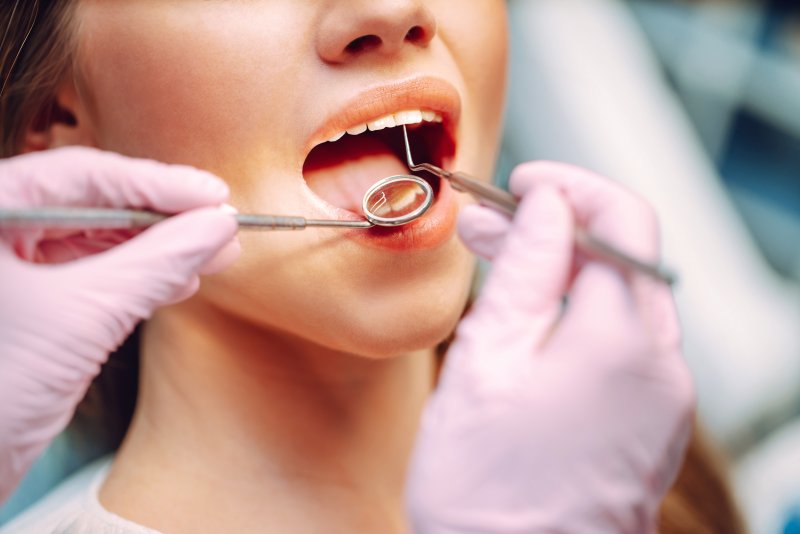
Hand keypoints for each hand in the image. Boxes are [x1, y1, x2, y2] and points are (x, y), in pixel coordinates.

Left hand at [0, 148, 238, 503]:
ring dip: (160, 248)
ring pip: (98, 239)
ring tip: (213, 252)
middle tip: (219, 222)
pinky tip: (180, 280)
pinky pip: (94, 273)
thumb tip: (217, 228)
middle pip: (94, 202)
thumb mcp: (84, 316)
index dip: (156, 182)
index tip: (211, 196)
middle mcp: (0, 229)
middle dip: (164, 217)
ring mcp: (12, 266)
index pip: (82, 175)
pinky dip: (140, 277)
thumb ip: (156, 264)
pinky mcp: (33, 302)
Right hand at [407, 162, 693, 532]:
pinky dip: (579, 318)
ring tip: (499, 271)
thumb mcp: (487, 359)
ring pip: (621, 301)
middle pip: (622, 258)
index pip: (621, 219)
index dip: (569, 188)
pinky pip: (622, 345)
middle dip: (557, 230)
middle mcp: (662, 365)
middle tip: (489, 227)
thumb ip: (524, 269)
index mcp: (624, 340)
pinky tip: (530, 325)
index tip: (521, 185)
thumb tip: (547, 207)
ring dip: (564, 274)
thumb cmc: (487, 490)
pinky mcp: (649, 424)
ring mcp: (662, 399)